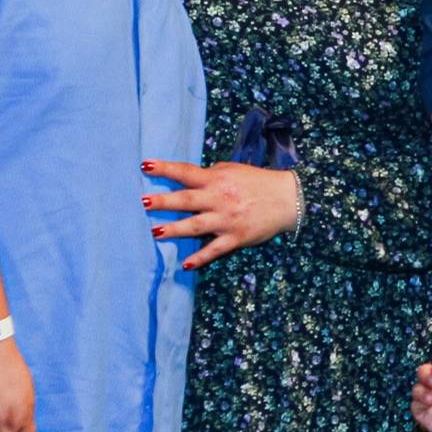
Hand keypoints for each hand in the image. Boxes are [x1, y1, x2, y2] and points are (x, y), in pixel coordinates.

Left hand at [141, 158, 302, 269]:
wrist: (288, 199)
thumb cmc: (257, 182)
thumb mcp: (233, 170)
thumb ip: (210, 174)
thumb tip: (188, 177)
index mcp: (217, 179)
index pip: (186, 172)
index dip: (166, 169)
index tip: (145, 167)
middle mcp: (219, 199)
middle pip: (187, 200)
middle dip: (164, 201)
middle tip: (143, 202)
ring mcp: (227, 220)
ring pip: (196, 225)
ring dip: (175, 229)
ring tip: (156, 233)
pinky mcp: (236, 237)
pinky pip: (216, 249)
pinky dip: (201, 258)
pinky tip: (186, 265)